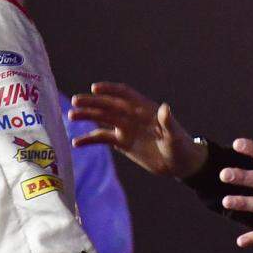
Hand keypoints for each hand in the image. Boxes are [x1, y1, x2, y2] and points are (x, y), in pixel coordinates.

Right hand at [69, 82, 207, 178]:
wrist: (179, 164)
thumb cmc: (181, 146)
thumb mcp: (175, 134)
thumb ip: (168, 122)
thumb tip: (165, 107)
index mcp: (144, 109)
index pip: (125, 94)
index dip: (110, 89)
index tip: (95, 88)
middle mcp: (132, 116)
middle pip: (109, 105)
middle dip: (92, 102)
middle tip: (75, 101)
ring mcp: (126, 128)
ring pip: (102, 119)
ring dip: (87, 116)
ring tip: (71, 115)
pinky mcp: (122, 143)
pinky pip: (102, 138)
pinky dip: (89, 139)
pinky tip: (76, 142)